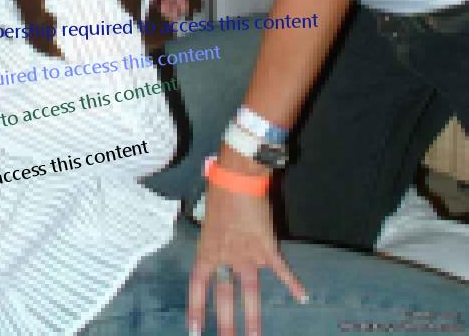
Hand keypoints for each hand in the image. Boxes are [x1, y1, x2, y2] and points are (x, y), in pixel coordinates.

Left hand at [189, 169, 306, 335]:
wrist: (237, 178)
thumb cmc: (220, 192)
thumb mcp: (210, 219)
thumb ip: (216, 239)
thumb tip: (221, 247)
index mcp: (207, 250)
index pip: (198, 286)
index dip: (196, 309)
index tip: (195, 332)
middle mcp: (226, 257)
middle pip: (225, 297)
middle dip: (226, 324)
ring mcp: (248, 255)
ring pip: (251, 293)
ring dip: (253, 318)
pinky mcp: (267, 248)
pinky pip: (281, 270)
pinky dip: (293, 283)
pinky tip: (303, 296)